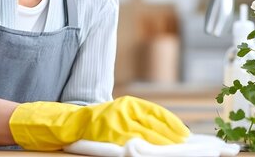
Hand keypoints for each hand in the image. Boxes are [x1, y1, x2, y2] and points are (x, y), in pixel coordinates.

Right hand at [9, 95, 189, 150]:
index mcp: (129, 103)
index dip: (173, 125)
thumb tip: (166, 133)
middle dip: (170, 139)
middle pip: (155, 127)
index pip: (158, 114)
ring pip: (145, 138)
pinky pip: (131, 146)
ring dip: (160, 147)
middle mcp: (124, 111)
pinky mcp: (109, 137)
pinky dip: (143, 151)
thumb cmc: (98, 120)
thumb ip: (139, 119)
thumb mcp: (120, 113)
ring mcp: (116, 125)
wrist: (69, 123)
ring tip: (171, 152)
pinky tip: (149, 154)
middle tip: (183, 147)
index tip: (185, 135)